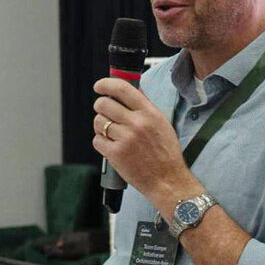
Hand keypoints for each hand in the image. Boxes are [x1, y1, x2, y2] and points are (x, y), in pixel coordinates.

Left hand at [92, 77, 196, 206]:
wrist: (167, 180)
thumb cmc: (166, 154)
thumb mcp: (162, 124)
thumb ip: (146, 107)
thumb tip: (132, 90)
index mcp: (149, 113)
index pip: (122, 88)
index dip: (106, 84)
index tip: (100, 86)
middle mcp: (137, 124)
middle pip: (104, 104)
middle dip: (100, 106)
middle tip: (104, 112)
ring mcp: (125, 139)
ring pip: (98, 122)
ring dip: (101, 125)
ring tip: (110, 132)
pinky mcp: (116, 154)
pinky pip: (97, 140)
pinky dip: (101, 142)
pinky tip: (111, 145)